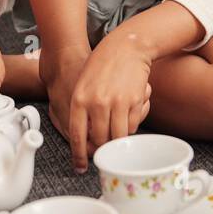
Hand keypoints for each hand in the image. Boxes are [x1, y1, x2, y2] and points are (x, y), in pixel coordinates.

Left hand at [64, 36, 152, 172]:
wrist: (125, 46)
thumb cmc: (102, 64)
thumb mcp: (83, 84)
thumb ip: (82, 108)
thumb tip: (86, 136)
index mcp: (79, 99)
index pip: (77, 135)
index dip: (79, 155)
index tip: (80, 167)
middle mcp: (97, 102)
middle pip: (100, 140)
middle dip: (103, 148)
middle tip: (105, 149)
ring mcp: (117, 102)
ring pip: (118, 136)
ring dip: (118, 140)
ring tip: (116, 135)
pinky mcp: (134, 101)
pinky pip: (132, 125)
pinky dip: (130, 126)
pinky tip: (127, 117)